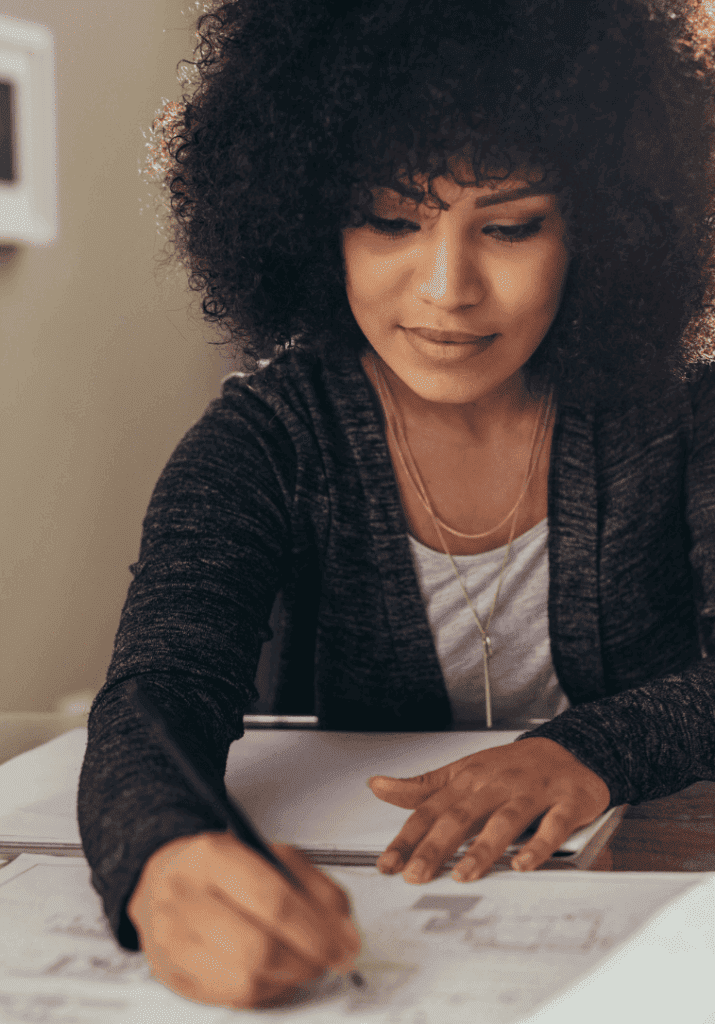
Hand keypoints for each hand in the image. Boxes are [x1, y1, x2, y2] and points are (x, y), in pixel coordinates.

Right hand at [126, 831, 360, 1008]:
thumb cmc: (220, 867)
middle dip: (308, 960)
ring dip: (291, 977)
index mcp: (212, 857)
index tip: (344, 944)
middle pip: (259, 948)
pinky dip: (267, 990)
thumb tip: (345, 930)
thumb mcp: (269, 854)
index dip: (317, 931)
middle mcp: (185, 898)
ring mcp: (173, 941)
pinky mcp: (172, 975)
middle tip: (330, 958)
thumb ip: (313, 886)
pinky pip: (232, 997)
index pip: (273, 900)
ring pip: (246, 979)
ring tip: (305, 962)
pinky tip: (277, 972)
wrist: (160, 878)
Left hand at [368, 737, 609, 882]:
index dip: (407, 837)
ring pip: (504, 820)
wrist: (570, 750)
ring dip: (483, 848)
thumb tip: (378, 786)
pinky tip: (522, 863)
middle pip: (461, 816)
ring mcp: (531, 793)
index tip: (388, 863)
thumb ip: (422, 786)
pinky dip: (538, 845)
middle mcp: (496, 785)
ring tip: (464, 874)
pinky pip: (552, 825)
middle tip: (416, 875)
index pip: (430, 809)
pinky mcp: (566, 803)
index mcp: (469, 779)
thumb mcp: (463, 771)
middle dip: (435, 847)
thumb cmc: (512, 767)